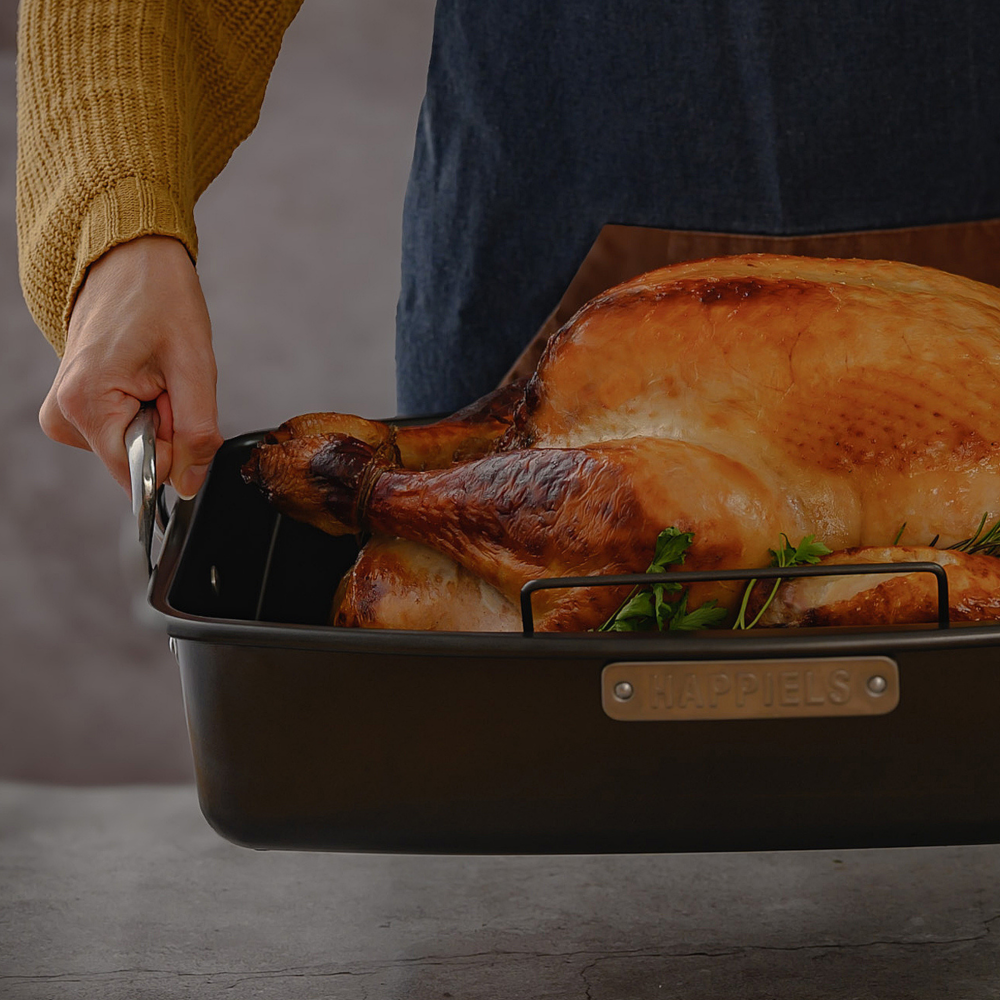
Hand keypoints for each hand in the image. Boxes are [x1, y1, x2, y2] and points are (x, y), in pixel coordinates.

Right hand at [39, 235, 223, 497]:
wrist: (130, 260)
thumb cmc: (160, 300)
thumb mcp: (195, 369)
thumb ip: (196, 435)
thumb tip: (188, 485)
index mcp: (85, 405)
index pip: (141, 473)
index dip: (175, 446)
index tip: (173, 400)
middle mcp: (63, 415)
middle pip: (136, 462)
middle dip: (165, 428)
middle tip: (166, 381)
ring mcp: (64, 413)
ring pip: (132, 449)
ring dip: (156, 419)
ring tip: (152, 372)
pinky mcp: (73, 409)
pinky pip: (122, 433)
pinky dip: (142, 411)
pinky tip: (139, 375)